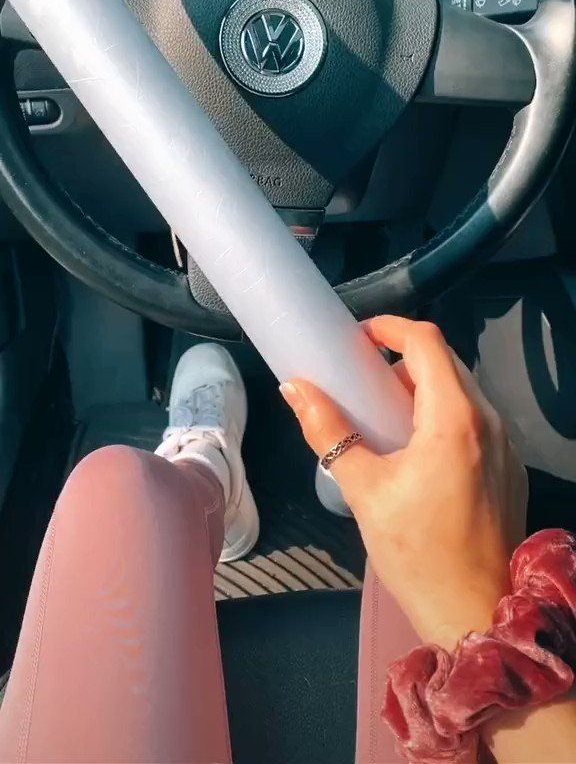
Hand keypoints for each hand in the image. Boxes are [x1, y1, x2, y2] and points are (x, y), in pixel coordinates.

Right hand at [280, 315, 527, 648]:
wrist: (476, 615)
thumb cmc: (416, 553)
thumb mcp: (364, 490)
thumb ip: (329, 432)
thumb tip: (295, 389)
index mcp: (455, 419)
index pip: (428, 341)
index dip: (391, 327)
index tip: (359, 337)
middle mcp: (489, 422)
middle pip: (447, 363)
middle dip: (403, 357)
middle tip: (363, 375)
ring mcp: (505, 446)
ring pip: (463, 391)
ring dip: (423, 387)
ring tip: (382, 411)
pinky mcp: (509, 469)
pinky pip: (476, 421)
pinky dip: (443, 414)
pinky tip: (414, 446)